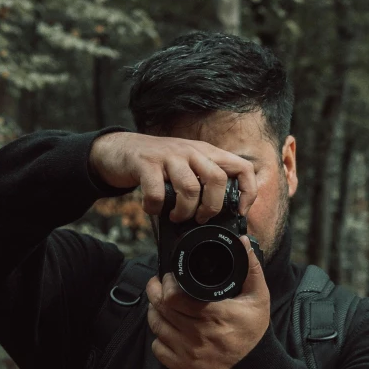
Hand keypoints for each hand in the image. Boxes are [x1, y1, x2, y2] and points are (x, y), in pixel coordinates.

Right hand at [89, 130, 257, 221]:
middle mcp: (191, 151)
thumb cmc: (158, 165)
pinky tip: (153, 209)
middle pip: (217, 179)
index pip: (242, 167)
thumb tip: (220, 215)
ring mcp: (169, 156)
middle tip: (200, 218)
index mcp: (207, 153)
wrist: (120, 149)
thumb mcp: (188, 166)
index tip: (239, 211)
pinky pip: (157, 192)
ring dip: (184, 211)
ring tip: (175, 216)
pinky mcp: (146, 163)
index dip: (247, 192)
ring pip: (190, 188)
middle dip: (211, 207)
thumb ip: (204, 182)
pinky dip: (155, 208)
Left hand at [145, 236, 269, 368]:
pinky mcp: (182, 367)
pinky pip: (157, 348)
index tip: (169, 277)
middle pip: (161, 309)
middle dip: (155, 292)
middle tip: (158, 284)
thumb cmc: (252, 332)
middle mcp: (198, 335)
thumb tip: (244, 242)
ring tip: (160, 303)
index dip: (166, 284)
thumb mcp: (258, 299)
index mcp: (215, 315)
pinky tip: (168, 328)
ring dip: (154, 311)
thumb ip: (251, 269)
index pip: (174, 297)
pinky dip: (158, 337)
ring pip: (156, 326)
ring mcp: (188, 353)